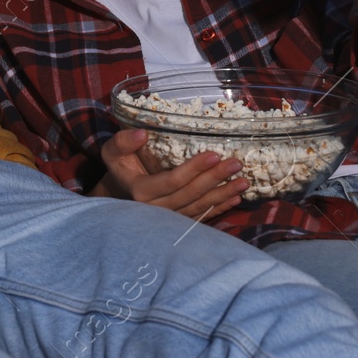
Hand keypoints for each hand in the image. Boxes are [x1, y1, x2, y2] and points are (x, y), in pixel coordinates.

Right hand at [90, 128, 246, 219]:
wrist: (119, 195)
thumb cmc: (120, 168)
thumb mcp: (113, 152)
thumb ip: (123, 142)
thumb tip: (142, 134)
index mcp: (140, 192)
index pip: (172, 181)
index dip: (194, 169)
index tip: (214, 155)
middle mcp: (155, 209)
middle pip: (190, 195)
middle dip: (215, 179)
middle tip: (236, 164)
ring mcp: (168, 220)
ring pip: (199, 208)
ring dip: (223, 195)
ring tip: (244, 182)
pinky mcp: (178, 224)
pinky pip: (201, 217)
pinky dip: (219, 209)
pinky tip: (235, 199)